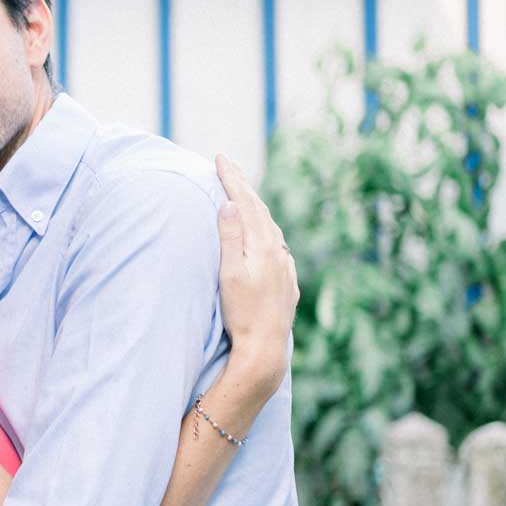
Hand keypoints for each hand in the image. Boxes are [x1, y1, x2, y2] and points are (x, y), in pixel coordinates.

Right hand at [213, 154, 297, 396]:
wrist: (266, 348)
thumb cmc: (242, 313)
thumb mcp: (230, 273)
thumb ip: (230, 237)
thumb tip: (229, 203)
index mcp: (263, 244)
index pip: (245, 202)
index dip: (232, 178)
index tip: (219, 158)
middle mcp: (278, 251)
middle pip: (260, 210)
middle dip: (243, 186)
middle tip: (228, 166)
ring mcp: (285, 267)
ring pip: (270, 227)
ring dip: (255, 208)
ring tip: (243, 195)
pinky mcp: (287, 283)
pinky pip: (277, 246)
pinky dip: (266, 231)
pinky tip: (265, 235)